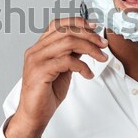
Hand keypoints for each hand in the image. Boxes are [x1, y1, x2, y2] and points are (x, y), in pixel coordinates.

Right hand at [5, 17, 107, 137]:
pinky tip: (88, 74)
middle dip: (89, 36)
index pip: (58, 25)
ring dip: (90, 48)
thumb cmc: (47, 92)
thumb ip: (71, 53)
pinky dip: (82, 66)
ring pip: (68, 43)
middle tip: (103, 44)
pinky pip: (67, 61)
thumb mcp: (63, 68)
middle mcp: (36, 50)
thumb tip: (86, 41)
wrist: (34, 115)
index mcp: (39, 47)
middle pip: (66, 32)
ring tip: (101, 57)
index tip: (95, 28)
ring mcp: (36, 60)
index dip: (78, 23)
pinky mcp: (40, 71)